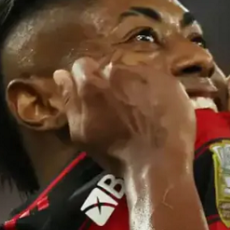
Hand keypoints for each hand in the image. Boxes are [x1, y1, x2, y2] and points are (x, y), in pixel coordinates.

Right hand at [54, 57, 195, 173]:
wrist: (159, 163)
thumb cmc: (115, 153)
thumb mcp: (81, 133)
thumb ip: (69, 100)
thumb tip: (61, 74)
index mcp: (92, 83)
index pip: (82, 65)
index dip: (86, 80)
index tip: (93, 95)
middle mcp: (118, 71)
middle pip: (110, 69)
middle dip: (111, 83)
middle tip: (119, 106)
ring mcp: (146, 73)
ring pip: (134, 72)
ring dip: (134, 85)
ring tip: (142, 109)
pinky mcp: (169, 80)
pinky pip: (157, 79)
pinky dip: (155, 90)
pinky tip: (159, 109)